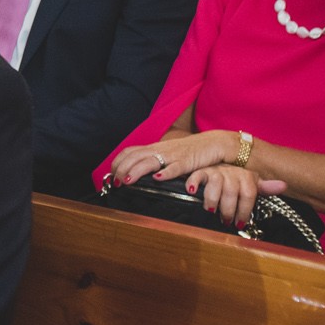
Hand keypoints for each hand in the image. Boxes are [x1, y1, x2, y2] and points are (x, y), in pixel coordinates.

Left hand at [106, 131, 235, 187]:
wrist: (213, 143)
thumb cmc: (189, 151)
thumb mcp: (167, 154)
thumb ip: (154, 161)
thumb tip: (137, 172)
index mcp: (154, 148)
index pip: (129, 151)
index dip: (118, 162)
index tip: (111, 174)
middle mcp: (161, 150)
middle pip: (135, 156)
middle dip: (122, 169)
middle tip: (115, 181)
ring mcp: (173, 155)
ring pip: (150, 161)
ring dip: (136, 171)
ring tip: (127, 180)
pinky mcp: (188, 161)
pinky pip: (176, 167)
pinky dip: (166, 172)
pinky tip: (158, 178)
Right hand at [182, 165, 289, 229]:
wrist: (218, 158)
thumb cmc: (235, 178)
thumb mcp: (251, 182)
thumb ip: (265, 187)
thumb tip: (283, 186)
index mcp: (246, 175)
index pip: (249, 194)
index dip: (244, 211)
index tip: (240, 223)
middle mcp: (232, 171)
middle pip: (232, 192)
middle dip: (228, 210)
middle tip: (225, 220)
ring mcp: (216, 170)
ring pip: (216, 184)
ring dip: (212, 200)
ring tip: (211, 210)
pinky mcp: (201, 170)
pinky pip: (197, 175)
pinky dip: (194, 183)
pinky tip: (192, 191)